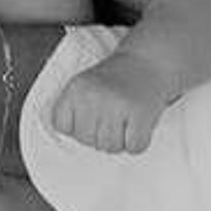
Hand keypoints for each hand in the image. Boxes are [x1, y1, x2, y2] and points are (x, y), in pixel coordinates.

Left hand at [47, 53, 171, 153]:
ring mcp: (117, 105)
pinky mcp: (140, 114)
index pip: (62, 127)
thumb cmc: (116, 79)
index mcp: (76, 88)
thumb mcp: (85, 85)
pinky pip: (134, 147)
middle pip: (87, 141)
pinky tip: (136, 123)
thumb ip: (73, 109)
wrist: (148, 62)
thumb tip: (70, 141)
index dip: (77, 126)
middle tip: (111, 114)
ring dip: (119, 139)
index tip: (90, 114)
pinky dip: (137, 142)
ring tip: (124, 118)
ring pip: (109, 147)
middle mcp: (94, 95)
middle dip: (99, 134)